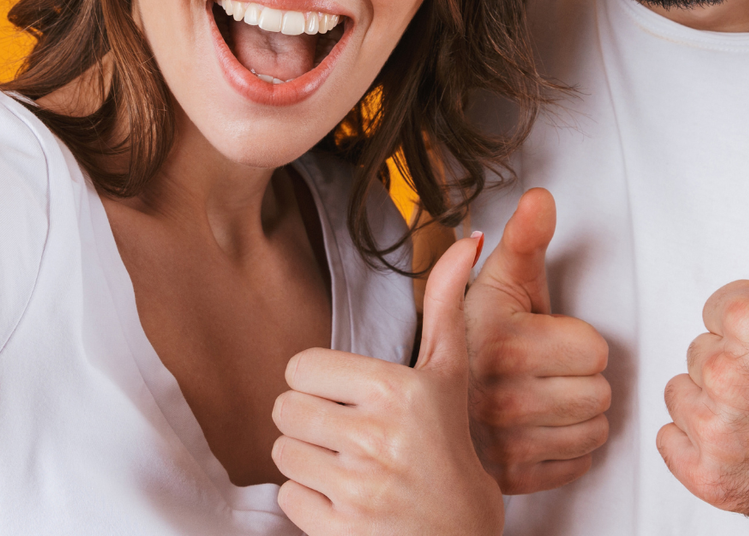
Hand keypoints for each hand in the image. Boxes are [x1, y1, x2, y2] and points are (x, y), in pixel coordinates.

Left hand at [272, 233, 503, 535]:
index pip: (301, 368)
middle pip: (286, 410)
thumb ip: (445, 308)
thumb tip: (465, 242)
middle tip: (349, 436)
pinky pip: (288, 501)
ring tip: (349, 469)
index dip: (319, 384)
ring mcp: (358, 488)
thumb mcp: (451, 379)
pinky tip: (348, 503)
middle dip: (312, 424)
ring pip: (283, 455)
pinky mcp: (341, 530)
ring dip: (309, 464)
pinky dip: (311, 505)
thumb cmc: (453, 457)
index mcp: (399, 390)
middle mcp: (378, 437)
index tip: (348, 398)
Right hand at [463, 188, 611, 492]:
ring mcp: (505, 444)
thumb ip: (525, 240)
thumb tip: (541, 199)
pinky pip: (579, 464)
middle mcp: (502, 398)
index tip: (545, 341)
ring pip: (595, 431)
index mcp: (504, 344)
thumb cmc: (477, 338)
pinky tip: (540, 429)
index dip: (578, 343)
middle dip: (581, 380)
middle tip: (546, 371)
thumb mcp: (499, 283)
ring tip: (544, 398)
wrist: (430, 402)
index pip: (597, 352)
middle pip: (601, 394)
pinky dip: (567, 450)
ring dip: (578, 416)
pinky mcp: (511, 479)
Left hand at [657, 147, 748, 535]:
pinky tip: (748, 443)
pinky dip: (700, 446)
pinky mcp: (709, 477)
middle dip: (736, 361)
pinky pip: (670, 441)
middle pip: (699, 348)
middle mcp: (727, 372)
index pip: (720, 308)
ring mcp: (717, 429)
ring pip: (683, 393)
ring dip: (716, 402)